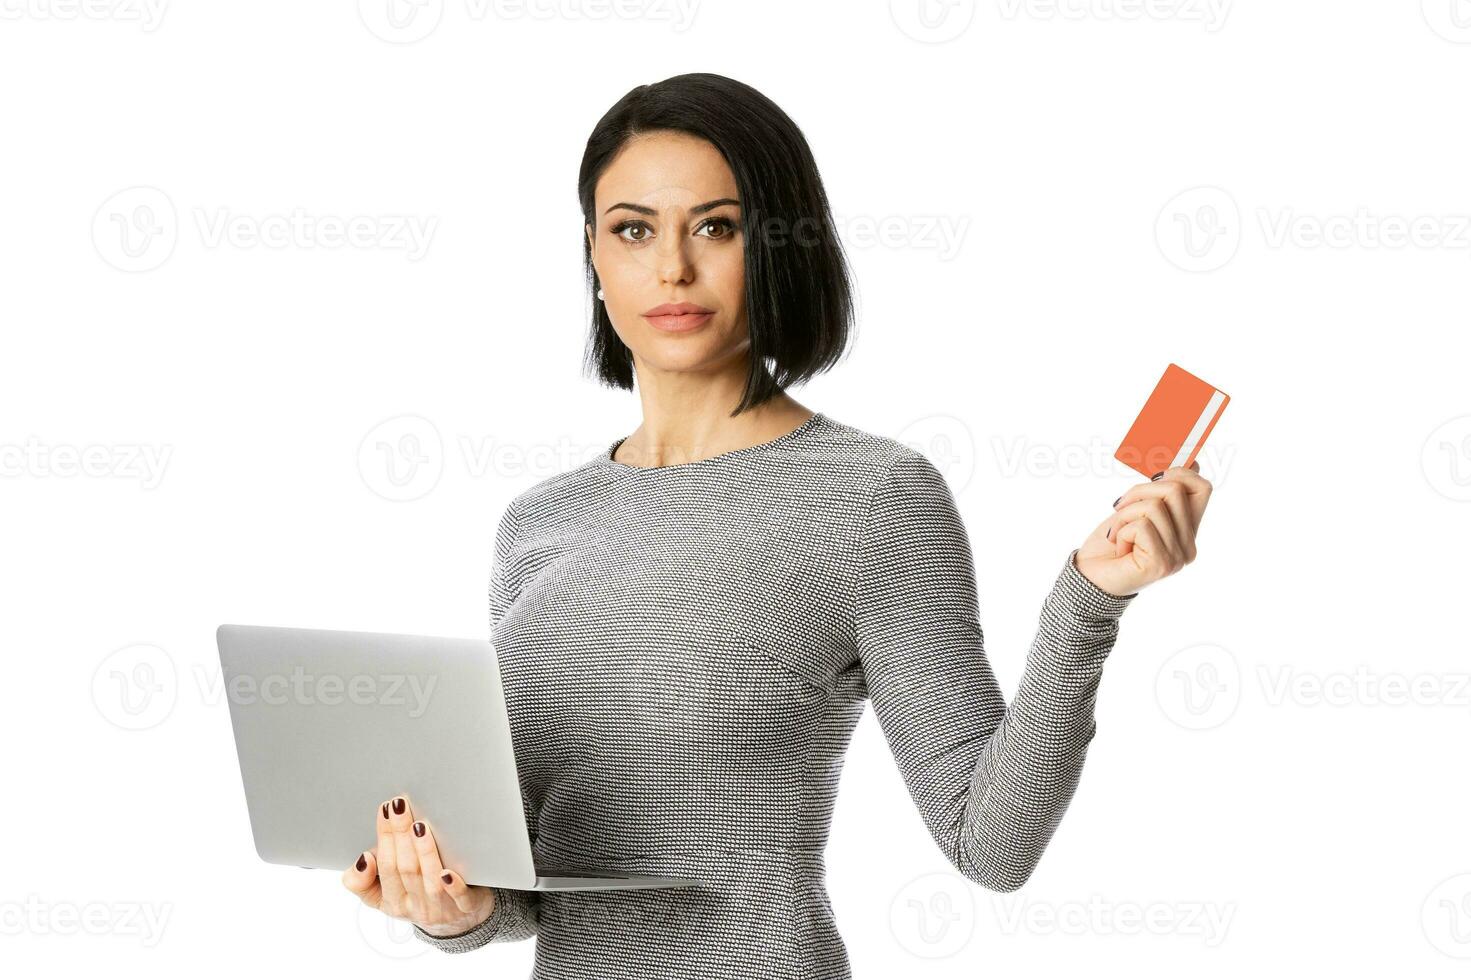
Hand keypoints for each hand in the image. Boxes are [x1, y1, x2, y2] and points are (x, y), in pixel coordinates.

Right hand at [342, 793, 496, 937]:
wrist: (457, 921)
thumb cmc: (417, 897)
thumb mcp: (381, 898)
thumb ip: (360, 882)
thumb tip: (364, 859)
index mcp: (394, 902)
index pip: (385, 867)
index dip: (384, 838)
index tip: (384, 810)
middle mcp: (417, 906)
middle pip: (406, 869)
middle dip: (400, 835)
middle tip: (399, 806)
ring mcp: (442, 908)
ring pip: (430, 880)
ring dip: (424, 852)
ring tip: (419, 826)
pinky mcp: (467, 907)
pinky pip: (460, 899)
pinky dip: (453, 886)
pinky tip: (448, 872)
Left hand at [1074, 460, 1212, 597]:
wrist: (1089, 577)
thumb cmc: (1111, 541)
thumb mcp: (1137, 509)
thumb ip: (1163, 492)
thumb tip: (1192, 464)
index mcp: (1187, 530)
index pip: (1202, 488)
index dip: (1177, 474)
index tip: (1151, 480)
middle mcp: (1189, 545)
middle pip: (1174, 490)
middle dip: (1137, 492)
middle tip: (1119, 510)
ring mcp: (1178, 557)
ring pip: (1155, 506)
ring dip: (1124, 515)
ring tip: (1117, 534)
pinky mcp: (1161, 564)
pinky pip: (1141, 525)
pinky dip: (1121, 530)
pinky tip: (1119, 548)